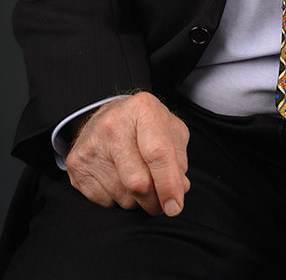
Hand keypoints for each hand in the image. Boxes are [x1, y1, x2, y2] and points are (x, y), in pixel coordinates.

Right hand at [66, 92, 189, 215]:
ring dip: (137, 201)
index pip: (158, 154)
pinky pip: (103, 202)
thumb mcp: (170, 130)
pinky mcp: (75, 165)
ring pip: (122, 196)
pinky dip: (117, 200)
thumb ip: (179, 159)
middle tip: (162, 203)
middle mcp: (113, 125)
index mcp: (143, 110)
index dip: (169, 185)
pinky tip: (120, 181)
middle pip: (138, 182)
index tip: (175, 206)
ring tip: (140, 183)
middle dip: (154, 201)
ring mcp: (91, 146)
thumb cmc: (144, 125)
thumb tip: (179, 190)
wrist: (107, 116)